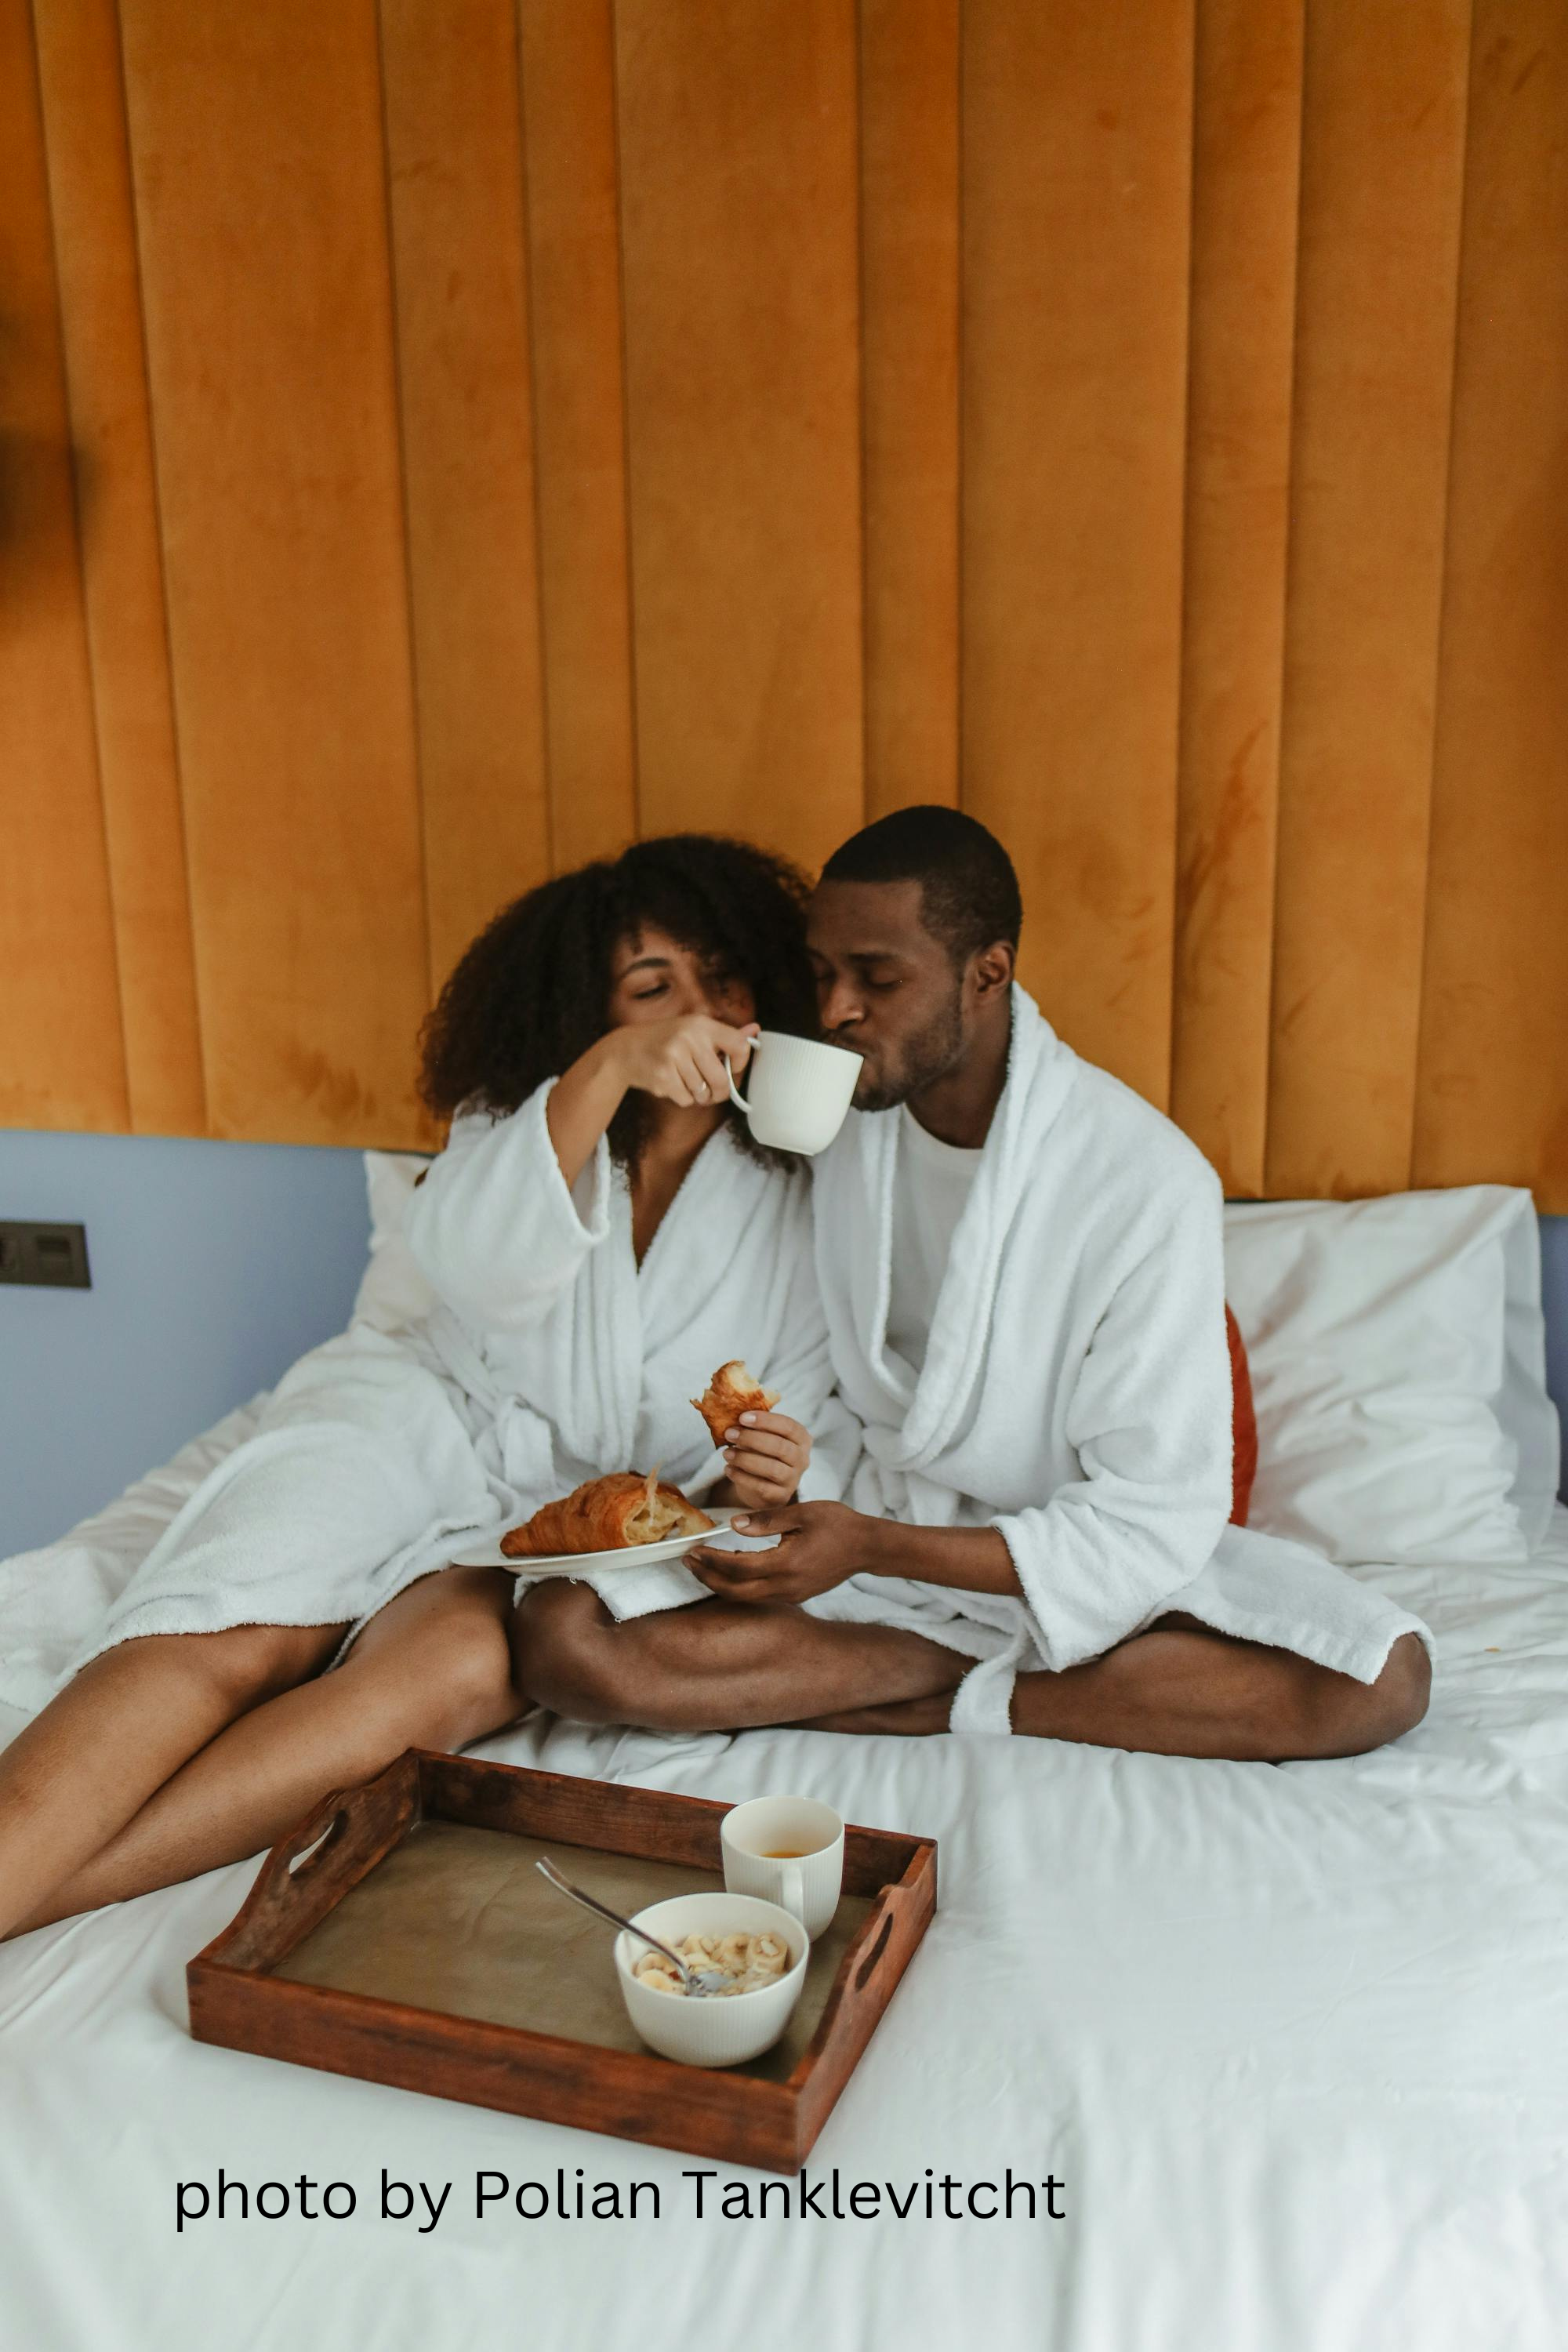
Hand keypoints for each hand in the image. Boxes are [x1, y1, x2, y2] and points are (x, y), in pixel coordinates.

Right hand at [606, 1015, 756, 1109]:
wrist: (625, 1050)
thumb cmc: (665, 1040)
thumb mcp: (694, 1029)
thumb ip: (725, 1035)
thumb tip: (755, 1030)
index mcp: (701, 1024)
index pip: (739, 1046)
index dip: (741, 1064)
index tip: (733, 1069)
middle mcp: (689, 1038)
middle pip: (722, 1079)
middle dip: (720, 1092)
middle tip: (713, 1091)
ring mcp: (674, 1057)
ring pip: (703, 1092)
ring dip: (699, 1094)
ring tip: (686, 1082)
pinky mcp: (663, 1077)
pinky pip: (687, 1099)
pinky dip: (683, 1098)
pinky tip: (672, 1084)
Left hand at [687, 1500, 879, 1606]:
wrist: (867, 1547)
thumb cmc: (838, 1524)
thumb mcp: (802, 1513)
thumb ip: (767, 1520)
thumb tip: (734, 1524)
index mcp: (786, 1564)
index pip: (737, 1566)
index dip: (712, 1560)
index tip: (694, 1549)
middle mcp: (786, 1586)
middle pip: (735, 1592)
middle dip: (708, 1578)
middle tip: (689, 1561)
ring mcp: (791, 1595)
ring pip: (746, 1598)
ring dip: (721, 1585)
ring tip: (703, 1566)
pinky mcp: (795, 1595)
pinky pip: (759, 1596)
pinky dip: (739, 1586)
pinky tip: (732, 1568)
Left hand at [718, 1410, 810, 1509]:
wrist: (763, 1486)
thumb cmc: (762, 1453)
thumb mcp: (763, 1436)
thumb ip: (755, 1426)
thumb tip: (733, 1413)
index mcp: (802, 1439)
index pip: (788, 1426)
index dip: (765, 1420)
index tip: (742, 1417)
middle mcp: (802, 1459)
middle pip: (780, 1447)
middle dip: (751, 1439)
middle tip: (729, 1433)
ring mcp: (793, 1480)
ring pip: (771, 1468)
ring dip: (745, 1459)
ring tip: (726, 1453)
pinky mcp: (780, 1497)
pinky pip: (760, 1486)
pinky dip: (741, 1477)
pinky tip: (728, 1469)